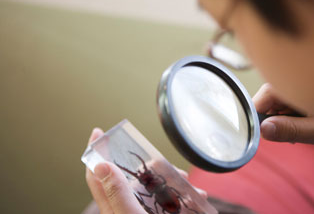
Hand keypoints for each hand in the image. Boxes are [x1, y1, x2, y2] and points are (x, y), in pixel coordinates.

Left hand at [85, 129, 207, 213]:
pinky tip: (194, 196)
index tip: (98, 132)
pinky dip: (179, 194)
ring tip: (185, 183)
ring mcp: (141, 213)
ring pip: (150, 186)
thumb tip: (100, 165)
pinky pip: (165, 199)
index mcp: (113, 208)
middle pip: (128, 177)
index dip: (95, 152)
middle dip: (148, 166)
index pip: (96, 175)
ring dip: (169, 179)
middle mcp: (125, 209)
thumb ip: (117, 194)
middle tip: (163, 163)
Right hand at [254, 83, 313, 147]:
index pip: (261, 99)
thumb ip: (293, 130)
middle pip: (266, 102)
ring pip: (274, 105)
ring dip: (285, 119)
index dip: (260, 119)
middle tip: (297, 133)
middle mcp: (291, 78)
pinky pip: (284, 104)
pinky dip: (292, 116)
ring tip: (309, 125)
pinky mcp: (298, 89)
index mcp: (296, 81)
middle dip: (276, 121)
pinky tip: (309, 120)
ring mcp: (294, 83)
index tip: (272, 134)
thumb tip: (264, 130)